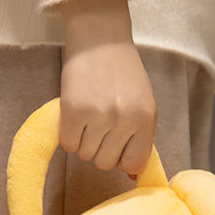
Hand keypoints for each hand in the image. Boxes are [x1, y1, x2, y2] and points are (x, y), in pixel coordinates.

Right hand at [58, 0, 156, 178]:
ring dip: (84, 142)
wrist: (100, 38)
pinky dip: (70, 136)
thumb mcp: (142, 104)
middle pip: (106, 163)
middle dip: (101, 150)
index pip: (134, 163)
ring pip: (86, 155)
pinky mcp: (74, 110)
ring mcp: (99, 115)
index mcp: (145, 118)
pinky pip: (69, 144)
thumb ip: (140, 139)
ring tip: (89, 118)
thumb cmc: (122, 73)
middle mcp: (124, 119)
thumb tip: (132, 176)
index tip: (117, 148)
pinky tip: (76, 117)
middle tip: (100, 127)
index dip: (122, 160)